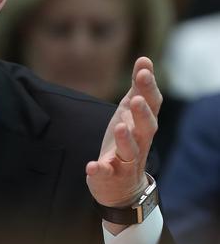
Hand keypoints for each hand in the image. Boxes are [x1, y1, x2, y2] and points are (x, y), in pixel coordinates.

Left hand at [86, 57, 161, 232]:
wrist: (122, 184)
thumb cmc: (127, 140)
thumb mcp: (130, 112)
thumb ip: (138, 87)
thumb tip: (144, 59)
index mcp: (143, 124)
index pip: (151, 104)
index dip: (149, 87)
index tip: (144, 70)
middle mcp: (140, 142)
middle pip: (146, 128)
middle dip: (142, 114)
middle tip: (137, 99)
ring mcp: (126, 161)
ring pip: (130, 150)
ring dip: (126, 139)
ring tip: (120, 126)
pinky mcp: (111, 176)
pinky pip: (107, 173)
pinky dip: (100, 170)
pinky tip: (92, 165)